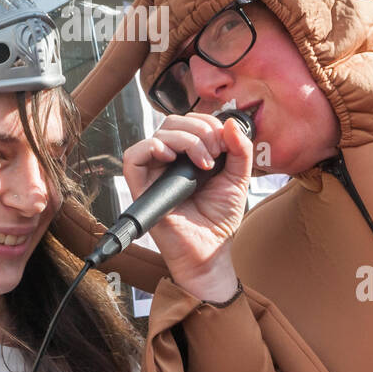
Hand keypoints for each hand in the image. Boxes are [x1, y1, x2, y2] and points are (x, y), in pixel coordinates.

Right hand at [122, 113, 252, 300]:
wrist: (210, 250)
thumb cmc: (219, 219)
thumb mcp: (238, 178)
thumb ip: (239, 150)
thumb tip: (232, 123)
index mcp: (189, 155)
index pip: (190, 122)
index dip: (208, 124)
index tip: (225, 145)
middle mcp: (169, 161)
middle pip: (172, 123)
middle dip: (200, 131)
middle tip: (215, 154)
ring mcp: (154, 173)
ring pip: (157, 134)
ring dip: (185, 140)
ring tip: (203, 164)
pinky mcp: (140, 187)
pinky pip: (133, 156)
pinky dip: (152, 148)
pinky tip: (172, 160)